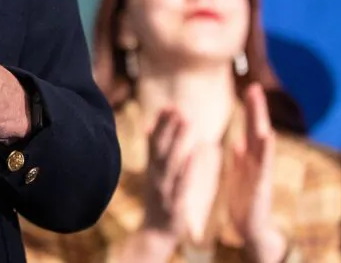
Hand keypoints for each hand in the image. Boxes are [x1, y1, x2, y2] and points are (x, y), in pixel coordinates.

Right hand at [139, 108, 194, 240]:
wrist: (153, 236)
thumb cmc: (156, 203)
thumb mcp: (151, 175)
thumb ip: (151, 151)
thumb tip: (148, 124)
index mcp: (152, 170)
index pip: (155, 143)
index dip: (161, 124)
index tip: (168, 105)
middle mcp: (155, 176)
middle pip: (161, 147)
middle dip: (167, 127)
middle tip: (175, 106)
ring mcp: (163, 189)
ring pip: (170, 161)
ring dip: (176, 140)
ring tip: (186, 121)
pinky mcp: (174, 203)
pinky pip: (180, 184)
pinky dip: (185, 169)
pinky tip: (193, 154)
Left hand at [229, 84, 286, 262]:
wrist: (251, 228)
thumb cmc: (245, 200)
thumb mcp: (240, 176)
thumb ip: (240, 159)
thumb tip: (238, 141)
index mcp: (250, 158)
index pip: (250, 128)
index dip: (250, 109)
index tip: (250, 87)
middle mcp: (258, 162)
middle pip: (257, 130)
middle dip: (256, 109)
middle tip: (255, 86)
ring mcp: (262, 173)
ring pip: (263, 146)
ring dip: (262, 125)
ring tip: (259, 104)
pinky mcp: (261, 187)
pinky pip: (264, 167)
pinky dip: (266, 152)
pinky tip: (268, 137)